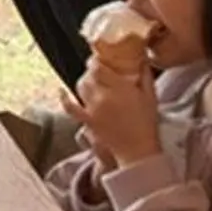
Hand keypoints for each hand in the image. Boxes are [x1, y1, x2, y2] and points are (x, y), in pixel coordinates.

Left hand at [70, 54, 160, 169]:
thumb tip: (142, 59)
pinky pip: (70, 107)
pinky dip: (64, 98)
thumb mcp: (150, 96)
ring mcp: (93, 109)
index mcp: (120, 88)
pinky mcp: (87, 121)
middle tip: (99, 71)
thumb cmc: (146, 124)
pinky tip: (61, 91)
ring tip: (92, 82)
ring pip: (81, 87)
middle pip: (89, 75)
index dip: (96, 61)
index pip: (98, 67)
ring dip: (84, 81)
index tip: (100, 59)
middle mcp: (103, 96)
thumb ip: (145, 75)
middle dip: (92, 71)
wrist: (137, 151)